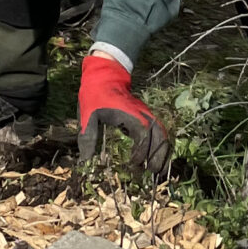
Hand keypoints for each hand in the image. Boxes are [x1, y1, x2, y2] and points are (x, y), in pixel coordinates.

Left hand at [78, 54, 171, 177]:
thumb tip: (86, 161)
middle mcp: (142, 114)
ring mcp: (146, 114)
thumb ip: (88, 138)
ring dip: (162, 150)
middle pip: (159, 136)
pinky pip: (159, 130)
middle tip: (154, 173)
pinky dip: (160, 143)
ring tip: (158, 169)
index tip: (135, 165)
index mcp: (129, 115)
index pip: (143, 136)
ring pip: (162, 133)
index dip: (142, 153)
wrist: (105, 75)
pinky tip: (155, 156)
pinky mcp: (145, 115)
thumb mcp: (88, 115)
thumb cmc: (95, 95)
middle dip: (159, 155)